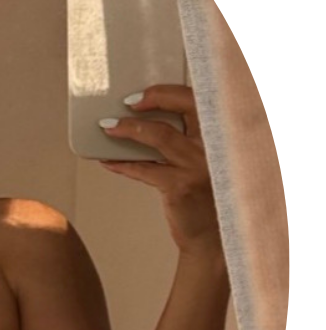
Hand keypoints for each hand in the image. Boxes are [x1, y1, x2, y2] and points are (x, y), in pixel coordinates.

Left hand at [99, 84, 222, 257]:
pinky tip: (108, 161)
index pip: (200, 100)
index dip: (170, 91)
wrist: (213, 238)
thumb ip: (187, 140)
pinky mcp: (182, 186)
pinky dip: (123, 163)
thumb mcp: (204, 161)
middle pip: (186, 106)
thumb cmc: (205, 196)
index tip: (145, 93)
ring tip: (107, 128)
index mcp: (223, 135)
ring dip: (129, 130)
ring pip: (159, 135)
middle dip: (155, 98)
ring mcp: (200, 166)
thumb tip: (145, 119)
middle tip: (127, 103)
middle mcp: (217, 146)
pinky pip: (144, 169)